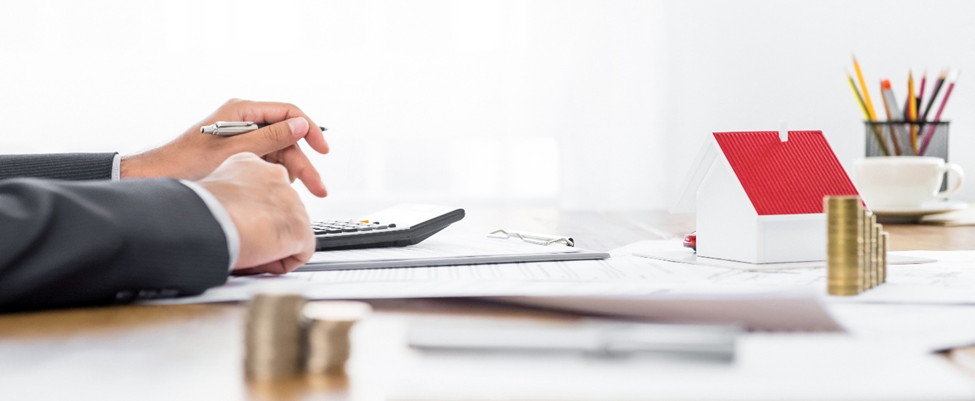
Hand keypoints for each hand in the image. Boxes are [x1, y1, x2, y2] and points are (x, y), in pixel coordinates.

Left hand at [121, 99, 328, 196]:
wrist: (160, 178)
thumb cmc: (188, 162)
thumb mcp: (237, 150)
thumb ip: (271, 137)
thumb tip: (301, 125)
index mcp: (243, 110)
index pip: (289, 113)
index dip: (309, 131)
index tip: (322, 150)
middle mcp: (244, 120)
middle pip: (287, 138)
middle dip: (303, 163)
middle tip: (317, 186)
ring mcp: (242, 137)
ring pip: (279, 153)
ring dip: (291, 173)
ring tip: (297, 194)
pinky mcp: (239, 154)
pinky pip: (266, 161)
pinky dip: (275, 176)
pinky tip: (277, 191)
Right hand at [196, 153, 315, 274]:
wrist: (202, 220)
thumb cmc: (194, 210)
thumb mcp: (210, 191)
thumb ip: (228, 199)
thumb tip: (227, 215)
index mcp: (251, 164)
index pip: (263, 191)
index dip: (250, 214)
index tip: (234, 225)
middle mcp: (276, 176)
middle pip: (280, 211)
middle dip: (265, 230)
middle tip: (240, 241)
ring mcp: (292, 201)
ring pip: (290, 232)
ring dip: (271, 247)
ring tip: (244, 252)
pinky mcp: (300, 227)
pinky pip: (299, 254)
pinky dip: (279, 264)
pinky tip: (257, 262)